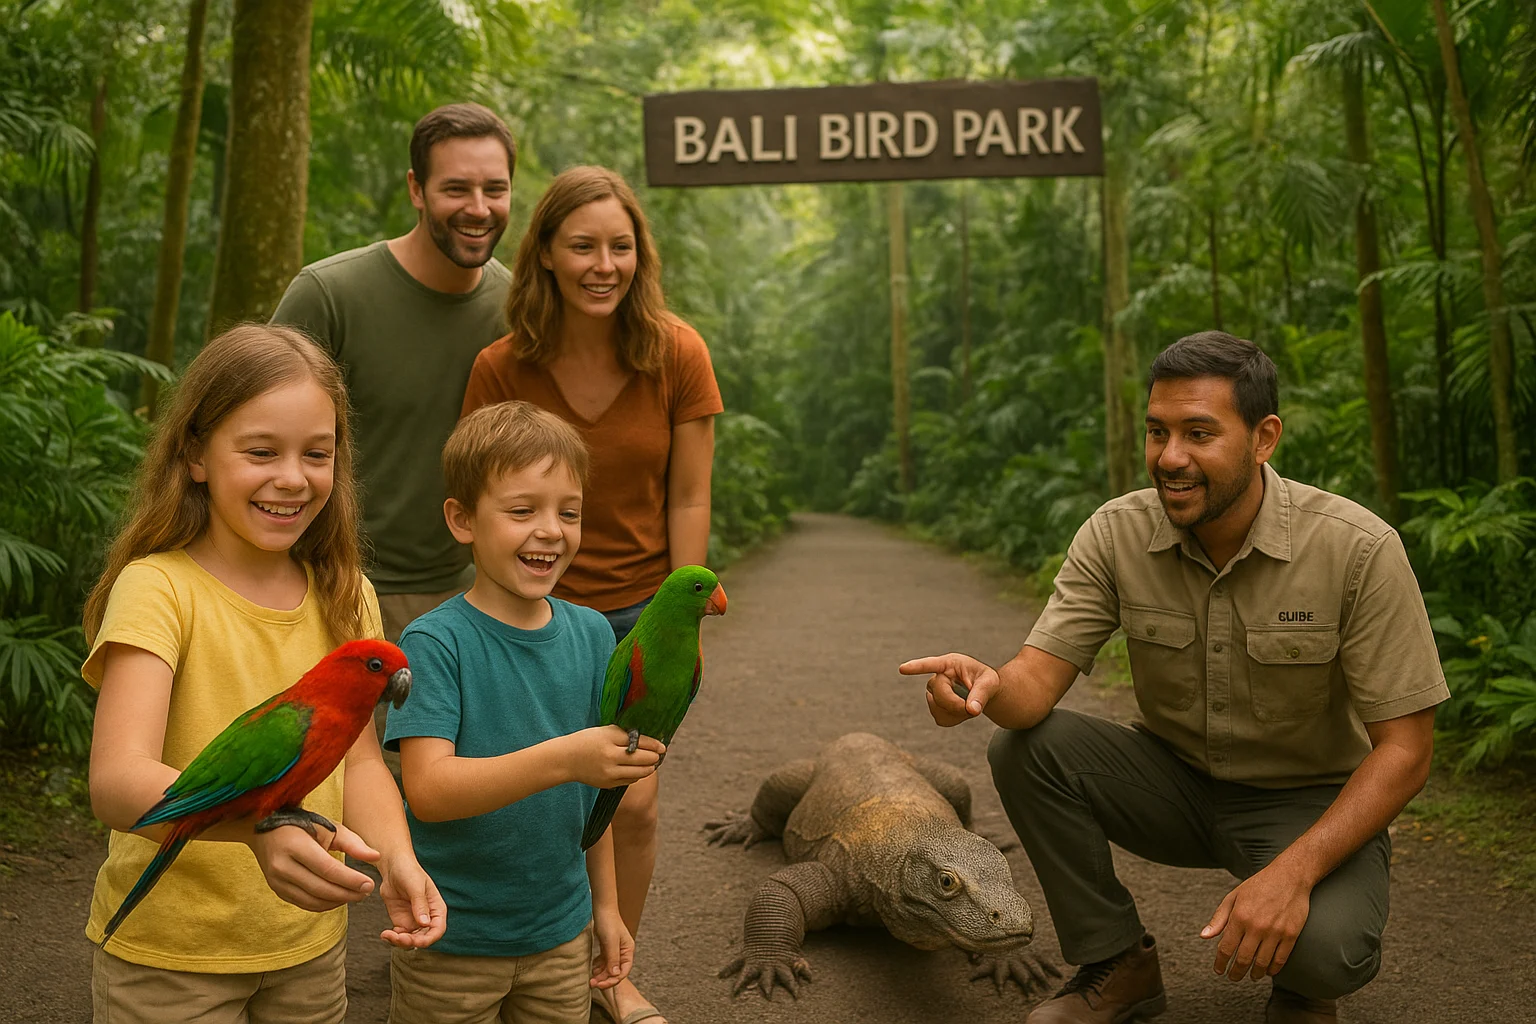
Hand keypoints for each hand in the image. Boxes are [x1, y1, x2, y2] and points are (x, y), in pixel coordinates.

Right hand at [249, 821, 377, 911]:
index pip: (327, 869)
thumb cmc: (303, 825)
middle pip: (320, 888)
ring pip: (312, 900)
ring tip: (356, 895)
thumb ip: (353, 842)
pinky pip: (304, 903)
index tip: (369, 884)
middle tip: (366, 892)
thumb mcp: (328, 827)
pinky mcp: (277, 890)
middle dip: (347, 893)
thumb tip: (376, 857)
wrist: (264, 830)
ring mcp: (277, 881)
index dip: (350, 879)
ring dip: (337, 902)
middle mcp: (283, 866)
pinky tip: (339, 898)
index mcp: (295, 845)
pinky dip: (324, 904)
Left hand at [378, 853, 446, 948]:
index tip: (417, 941)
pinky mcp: (401, 922)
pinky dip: (392, 939)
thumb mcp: (416, 886)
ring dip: (400, 942)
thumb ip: (420, 904)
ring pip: (411, 940)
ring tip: (388, 935)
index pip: (438, 929)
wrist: (393, 867)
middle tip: (398, 937)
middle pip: (424, 938)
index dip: (429, 939)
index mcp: (436, 908)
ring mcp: (413, 921)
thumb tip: (425, 923)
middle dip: (411, 941)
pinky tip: (385, 934)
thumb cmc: (409, 872)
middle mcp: (427, 917)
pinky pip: (399, 936)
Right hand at [563, 726, 665, 787]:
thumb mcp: (605, 731)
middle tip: (659, 754)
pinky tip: (637, 769)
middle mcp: (610, 757)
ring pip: (640, 772)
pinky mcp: (608, 784)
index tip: (663, 746)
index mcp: (609, 739)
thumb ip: (626, 735)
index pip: (639, 742)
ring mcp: (610, 772)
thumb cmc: (587, 741)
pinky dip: (637, 775)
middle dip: (654, 757)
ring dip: (649, 767)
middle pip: (643, 759)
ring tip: (651, 762)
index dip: (654, 745)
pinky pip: (630, 780)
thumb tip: (650, 742)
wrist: (566, 759)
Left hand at [590, 908, 633, 988]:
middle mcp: (623, 952)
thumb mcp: (611, 940)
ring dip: (601, 974)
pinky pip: (604, 962)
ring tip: (591, 978)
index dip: (612, 980)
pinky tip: (593, 968)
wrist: (601, 908)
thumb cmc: (608, 922)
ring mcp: (614, 950)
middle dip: (604, 979)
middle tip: (592, 983)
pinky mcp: (607, 948)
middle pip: (615, 971)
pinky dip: (599, 967)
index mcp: (628, 950)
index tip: (600, 984)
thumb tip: (615, 974)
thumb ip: (613, 958)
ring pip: (609, 968)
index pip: (623, 971)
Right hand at [899, 653, 1000, 725]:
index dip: (917, 667)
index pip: (931, 664)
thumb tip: (972, 710)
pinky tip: (961, 714)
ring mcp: (933, 692)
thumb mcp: (989, 683)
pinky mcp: (934, 707)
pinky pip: (940, 719)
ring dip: (956, 713)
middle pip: (939, 693)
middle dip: (956, 704)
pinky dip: (954, 720)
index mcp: (950, 664)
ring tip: (969, 707)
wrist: (983, 692)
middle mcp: (937, 676)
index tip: (903, 669)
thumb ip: (981, 694)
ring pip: (937, 708)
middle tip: (973, 708)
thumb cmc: (986, 681)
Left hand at [1201, 859, 1312, 980]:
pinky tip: (1269, 972)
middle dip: (1236, 973)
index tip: (1219, 970)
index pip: (1226, 948)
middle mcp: (1256, 927)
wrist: (1289, 877)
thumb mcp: (1233, 897)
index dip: (1220, 963)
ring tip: (1251, 976)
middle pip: (1243, 959)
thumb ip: (1219, 918)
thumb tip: (1204, 936)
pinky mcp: (1291, 935)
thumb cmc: (1259, 886)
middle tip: (1233, 978)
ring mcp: (1275, 932)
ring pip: (1262, 963)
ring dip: (1255, 974)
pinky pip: (1281, 959)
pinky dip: (1273, 969)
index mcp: (1239, 917)